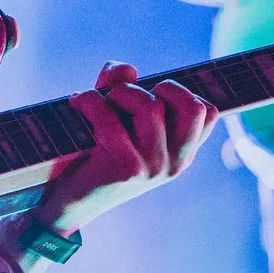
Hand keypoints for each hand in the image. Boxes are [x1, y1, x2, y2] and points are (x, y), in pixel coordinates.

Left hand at [34, 64, 218, 234]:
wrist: (65, 203)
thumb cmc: (92, 155)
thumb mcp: (117, 118)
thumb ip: (124, 86)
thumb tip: (128, 69)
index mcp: (181, 154)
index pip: (208, 112)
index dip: (182, 92)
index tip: (152, 94)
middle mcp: (175, 164)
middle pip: (192, 106)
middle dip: (159, 87)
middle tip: (128, 96)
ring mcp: (154, 168)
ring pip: (150, 106)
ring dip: (118, 92)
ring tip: (97, 101)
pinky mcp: (126, 169)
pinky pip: (110, 118)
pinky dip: (89, 102)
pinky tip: (77, 104)